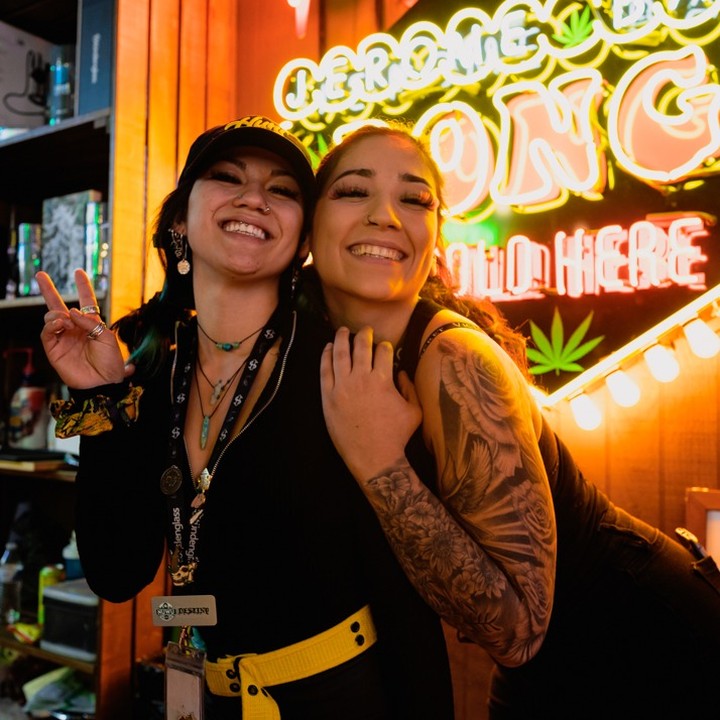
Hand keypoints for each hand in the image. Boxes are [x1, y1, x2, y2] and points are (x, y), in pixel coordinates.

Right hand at [37, 269, 126, 388]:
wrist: (103, 383)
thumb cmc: (110, 362)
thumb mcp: (107, 338)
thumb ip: (90, 322)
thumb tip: (71, 311)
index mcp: (91, 324)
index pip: (86, 302)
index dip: (83, 287)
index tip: (79, 272)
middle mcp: (75, 329)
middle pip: (59, 306)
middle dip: (49, 290)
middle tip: (41, 275)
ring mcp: (63, 338)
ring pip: (51, 317)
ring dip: (56, 314)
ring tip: (65, 321)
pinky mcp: (54, 349)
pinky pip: (47, 332)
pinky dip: (51, 325)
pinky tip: (60, 324)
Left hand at [320, 326, 421, 480]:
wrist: (374, 457)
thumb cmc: (397, 436)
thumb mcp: (415, 411)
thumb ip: (410, 388)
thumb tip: (401, 372)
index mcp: (383, 380)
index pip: (383, 351)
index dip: (385, 346)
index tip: (384, 346)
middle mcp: (361, 378)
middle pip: (361, 346)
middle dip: (364, 335)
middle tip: (365, 330)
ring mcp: (342, 387)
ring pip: (339, 353)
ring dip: (341, 338)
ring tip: (342, 331)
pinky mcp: (328, 396)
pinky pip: (324, 370)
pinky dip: (325, 356)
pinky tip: (327, 348)